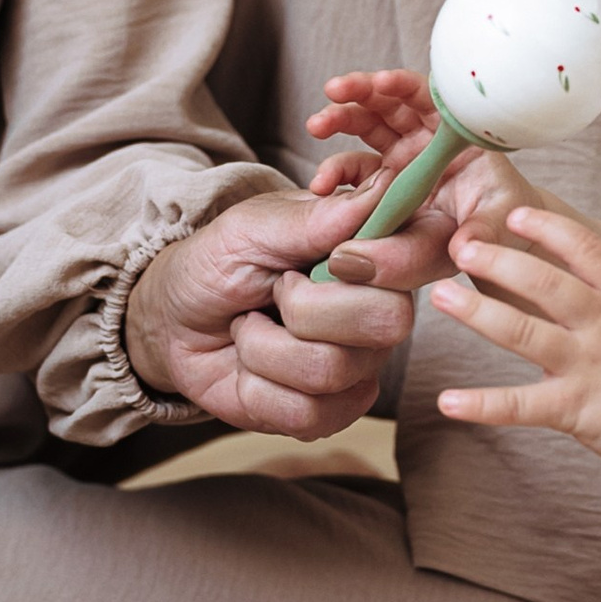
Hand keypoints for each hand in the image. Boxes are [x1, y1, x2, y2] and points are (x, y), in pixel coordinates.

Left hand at [124, 181, 429, 438]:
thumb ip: (317, 218)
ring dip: (263, 347)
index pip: (425, 255)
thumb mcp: (253, 227)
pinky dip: (257, 388)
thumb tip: (384, 187)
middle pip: (387, 322)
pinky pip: (308, 414)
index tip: (335, 259)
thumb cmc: (219, 263)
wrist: (175, 320)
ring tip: (250, 326)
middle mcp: (381, 311)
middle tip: (275, 289)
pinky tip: (251, 367)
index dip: (391, 261)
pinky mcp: (329, 412)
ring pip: (332, 371)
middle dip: (305, 308)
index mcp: (375, 253)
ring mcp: (359, 367)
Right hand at [306, 71, 542, 281]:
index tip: (381, 82)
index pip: (428, 97)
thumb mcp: (493, 227)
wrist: (492, 244)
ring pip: (367, 124)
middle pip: (389, 101)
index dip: (402, 85)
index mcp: (455, 134)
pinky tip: (322, 184)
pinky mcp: (383, 179)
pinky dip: (336, 169)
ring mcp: (402, 157)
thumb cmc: (500, 225)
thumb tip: (452, 250)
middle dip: (360, 91)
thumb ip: (478, 233)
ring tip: (316, 125)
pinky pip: (355, 166)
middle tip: (334, 91)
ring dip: (339, 117)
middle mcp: (426, 139)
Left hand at [434, 200, 600, 478]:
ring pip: (522, 332)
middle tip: (461, 247)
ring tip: (440, 297)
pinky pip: (521, 407)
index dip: (545, 228)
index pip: (584, 248)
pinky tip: (447, 401)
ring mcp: (586, 365)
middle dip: (498, 260)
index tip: (513, 216)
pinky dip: (482, 405)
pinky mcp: (575, 408)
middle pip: (543, 282)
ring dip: (477, 313)